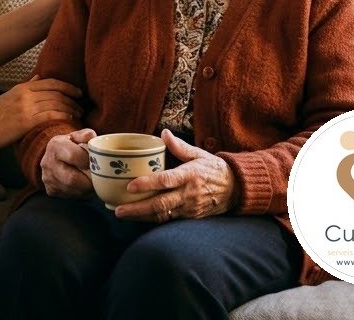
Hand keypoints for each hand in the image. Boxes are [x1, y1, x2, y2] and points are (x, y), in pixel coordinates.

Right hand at [0, 76, 81, 150]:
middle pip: (56, 92)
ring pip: (56, 103)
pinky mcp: (27, 121)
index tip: (77, 92)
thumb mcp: (9, 96)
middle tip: (81, 105)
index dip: (67, 86)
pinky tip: (70, 119)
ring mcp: (26, 107)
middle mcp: (26, 94)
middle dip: (72, 98)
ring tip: (79, 113)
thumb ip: (25, 87)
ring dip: (71, 108)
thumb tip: (38, 77)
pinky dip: (63, 115)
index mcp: (22, 87)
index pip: (51, 82)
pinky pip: (50, 114)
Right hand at [40, 127, 96, 197]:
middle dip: (88, 180)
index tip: (96, 163)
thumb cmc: (71, 145)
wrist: (56, 156)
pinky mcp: (51, 190)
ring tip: (93, 182)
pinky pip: (69, 196)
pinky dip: (80, 193)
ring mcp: (48, 178)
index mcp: (55, 145)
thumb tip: (92, 139)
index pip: (74, 155)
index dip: (88, 161)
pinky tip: (84, 185)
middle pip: (71, 179)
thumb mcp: (78, 136)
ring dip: (86, 188)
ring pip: (72, 190)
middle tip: (98, 178)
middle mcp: (48, 162)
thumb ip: (86, 135)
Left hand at [115, 130, 236, 222]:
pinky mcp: (189, 218)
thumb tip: (164, 133)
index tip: (130, 186)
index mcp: (189, 175)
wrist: (235, 189)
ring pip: (162, 216)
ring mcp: (189, 209)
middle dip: (137, 209)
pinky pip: (168, 220)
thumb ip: (180, 146)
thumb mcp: (198, 153)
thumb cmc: (213, 168)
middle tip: (118, 210)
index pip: (166, 181)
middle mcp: (188, 194)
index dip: (147, 184)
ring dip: (141, 217)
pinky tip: (138, 218)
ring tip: (123, 214)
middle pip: (160, 204)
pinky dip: (152, 221)